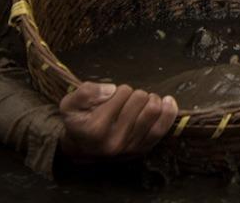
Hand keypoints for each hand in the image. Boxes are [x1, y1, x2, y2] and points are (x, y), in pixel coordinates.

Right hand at [58, 82, 178, 159]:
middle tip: (126, 101)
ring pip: (153, 109)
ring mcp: (130, 146)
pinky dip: (168, 110)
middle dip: (134, 93)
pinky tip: (167, 101)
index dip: (118, 90)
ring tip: (142, 102)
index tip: (111, 98)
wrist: (83, 150)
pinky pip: (163, 127)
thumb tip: (111, 90)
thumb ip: (85, 92)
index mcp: (95, 128)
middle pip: (140, 98)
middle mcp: (114, 140)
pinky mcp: (143, 149)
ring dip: (150, 99)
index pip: (122, 92)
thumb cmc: (79, 122)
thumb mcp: (70, 104)